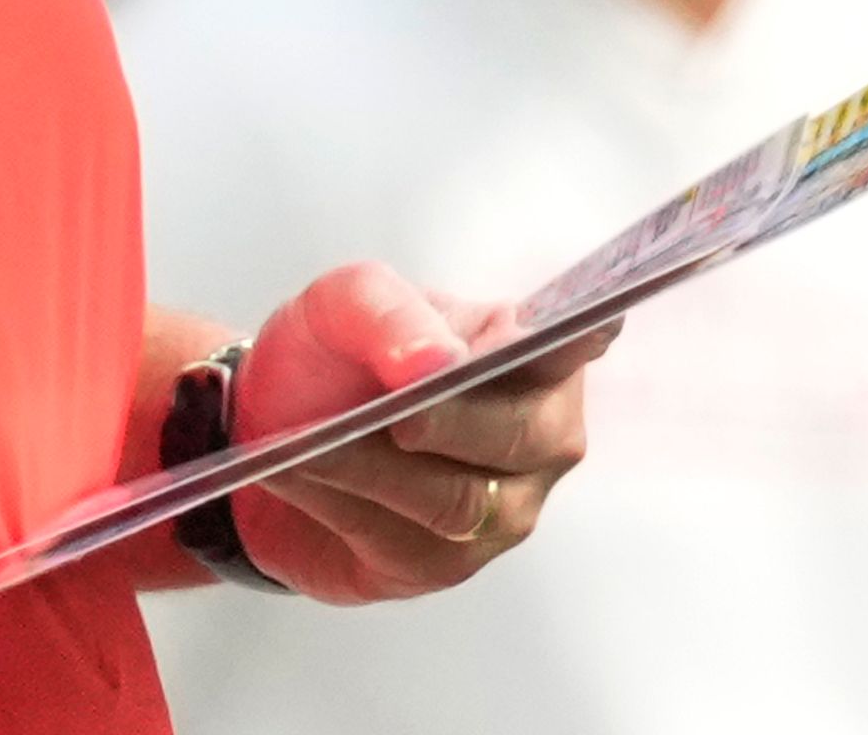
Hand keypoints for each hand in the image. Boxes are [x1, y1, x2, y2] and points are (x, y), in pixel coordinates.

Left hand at [223, 264, 609, 604]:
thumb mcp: (342, 304)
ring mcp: (506, 506)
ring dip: (368, 469)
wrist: (274, 430)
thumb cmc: (335, 355)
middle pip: (518, 436)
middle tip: (391, 415)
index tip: (593, 320)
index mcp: (536, 349)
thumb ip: (390, 315)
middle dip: (446, 422)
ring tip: (300, 445)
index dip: (589, 333)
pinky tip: (293, 474)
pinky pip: (401, 542)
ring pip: (456, 501)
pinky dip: (338, 504)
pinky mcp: (449, 563)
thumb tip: (437, 361)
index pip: (583, 337)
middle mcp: (541, 432)